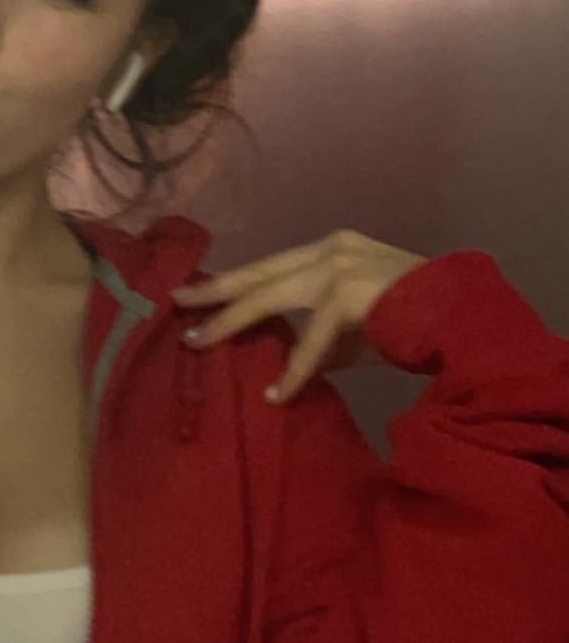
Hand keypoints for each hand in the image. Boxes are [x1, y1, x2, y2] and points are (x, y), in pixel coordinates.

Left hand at [170, 228, 427, 405]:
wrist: (463, 317)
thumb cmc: (412, 323)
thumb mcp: (357, 326)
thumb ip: (321, 336)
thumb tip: (287, 361)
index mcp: (330, 249)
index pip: (269, 266)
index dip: (231, 281)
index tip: (195, 292)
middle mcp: (330, 250)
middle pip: (259, 274)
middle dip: (215, 293)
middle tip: (177, 305)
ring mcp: (340, 268)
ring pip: (272, 298)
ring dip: (233, 324)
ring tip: (201, 344)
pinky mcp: (351, 295)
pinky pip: (312, 339)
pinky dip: (295, 368)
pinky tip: (276, 393)